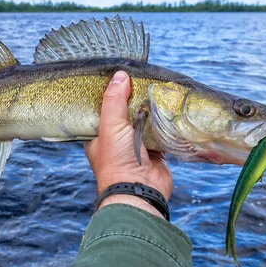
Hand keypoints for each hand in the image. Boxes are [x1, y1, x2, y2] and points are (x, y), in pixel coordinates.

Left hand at [84, 71, 172, 216]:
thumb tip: (120, 75)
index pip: (100, 108)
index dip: (108, 93)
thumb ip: (114, 101)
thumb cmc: (116, 160)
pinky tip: (168, 106)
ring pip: (143, 121)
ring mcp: (135, 145)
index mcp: (97, 135)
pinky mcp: (154, 151)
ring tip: (156, 87)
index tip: (117, 75)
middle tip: (140, 78)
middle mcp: (115, 139)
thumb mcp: (110, 126)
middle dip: (132, 99)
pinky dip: (163, 122)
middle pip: (124, 112)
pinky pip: (159, 132)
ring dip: (150, 110)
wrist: (140, 191)